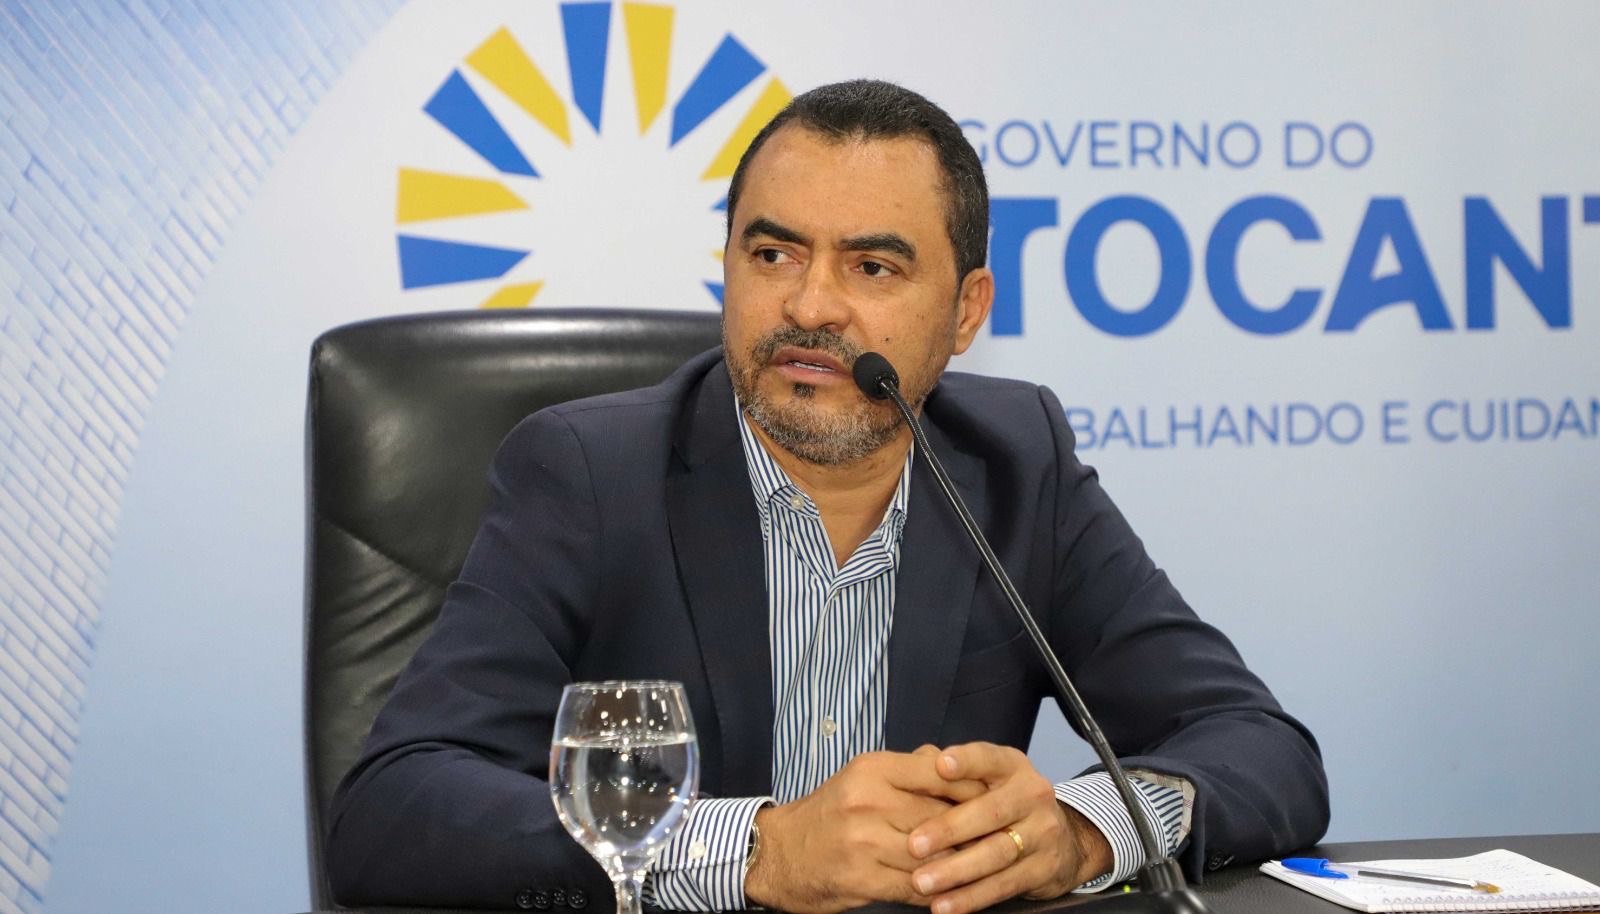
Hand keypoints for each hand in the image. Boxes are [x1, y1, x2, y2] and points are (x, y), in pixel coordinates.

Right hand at [744, 747, 985, 913]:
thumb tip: (952, 761)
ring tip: (986, 869)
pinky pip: (914, 888)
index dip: (974, 788)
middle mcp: (869, 801)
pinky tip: (954, 894)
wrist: (777, 853)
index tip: (999, 799)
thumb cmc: (828, 814)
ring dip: (962, 867)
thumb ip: (909, 769)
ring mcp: (863, 841)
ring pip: (932, 856)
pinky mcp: (861, 878)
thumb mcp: (862, 778)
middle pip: (941, 816)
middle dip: (975, 831)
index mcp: (873, 769)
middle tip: (1005, 839)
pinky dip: (938, 893)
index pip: (939, 772)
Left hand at [906, 742, 1113, 913]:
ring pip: (996, 853)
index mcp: (1012, 766)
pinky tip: (944, 905)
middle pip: (991, 811)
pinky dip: (972, 897)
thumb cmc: (1005, 804)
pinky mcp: (1045, 869)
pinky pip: (1004, 885)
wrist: (1065, 840)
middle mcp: (1032, 795)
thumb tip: (915, 763)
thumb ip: (952, 774)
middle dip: (950, 829)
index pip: (988, 758)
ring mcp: (1043, 833)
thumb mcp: (988, 779)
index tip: (940, 765)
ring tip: (922, 882)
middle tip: (913, 845)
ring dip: (956, 870)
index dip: (966, 762)